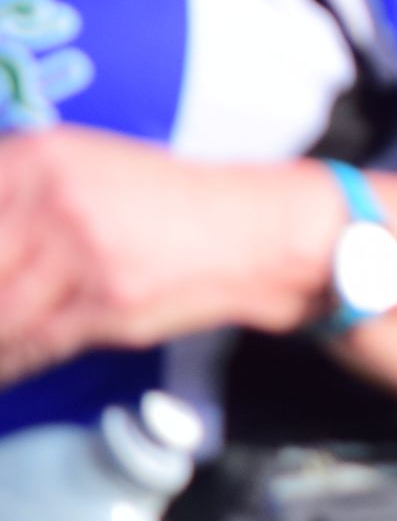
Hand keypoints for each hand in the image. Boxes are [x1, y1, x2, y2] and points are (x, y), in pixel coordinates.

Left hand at [0, 128, 335, 382]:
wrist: (249, 231)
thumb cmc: (162, 200)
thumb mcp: (82, 165)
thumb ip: (16, 186)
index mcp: (40, 158)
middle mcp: (55, 201)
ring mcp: (81, 256)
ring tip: (1, 332)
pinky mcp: (106, 305)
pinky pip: (31, 344)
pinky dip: (7, 361)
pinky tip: (3, 362)